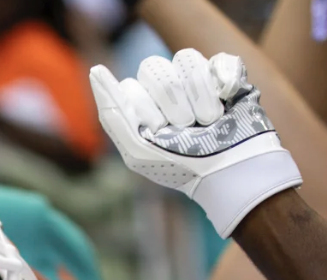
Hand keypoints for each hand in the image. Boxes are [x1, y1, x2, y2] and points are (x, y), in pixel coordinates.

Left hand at [89, 51, 301, 236]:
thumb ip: (112, 113)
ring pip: (185, 59)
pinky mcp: (225, 73)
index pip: (130, 87)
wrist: (230, 173)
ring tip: (209, 122)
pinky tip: (225, 101)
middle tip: (186, 131)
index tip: (159, 135)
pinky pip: (217, 58)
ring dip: (199, 98)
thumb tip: (96, 70)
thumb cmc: (181, 167)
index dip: (146, 113)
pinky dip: (222, 83)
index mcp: (142, 103)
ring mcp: (195, 78)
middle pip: (154, 68)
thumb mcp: (137, 151)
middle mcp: (166, 87)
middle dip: (172, 107)